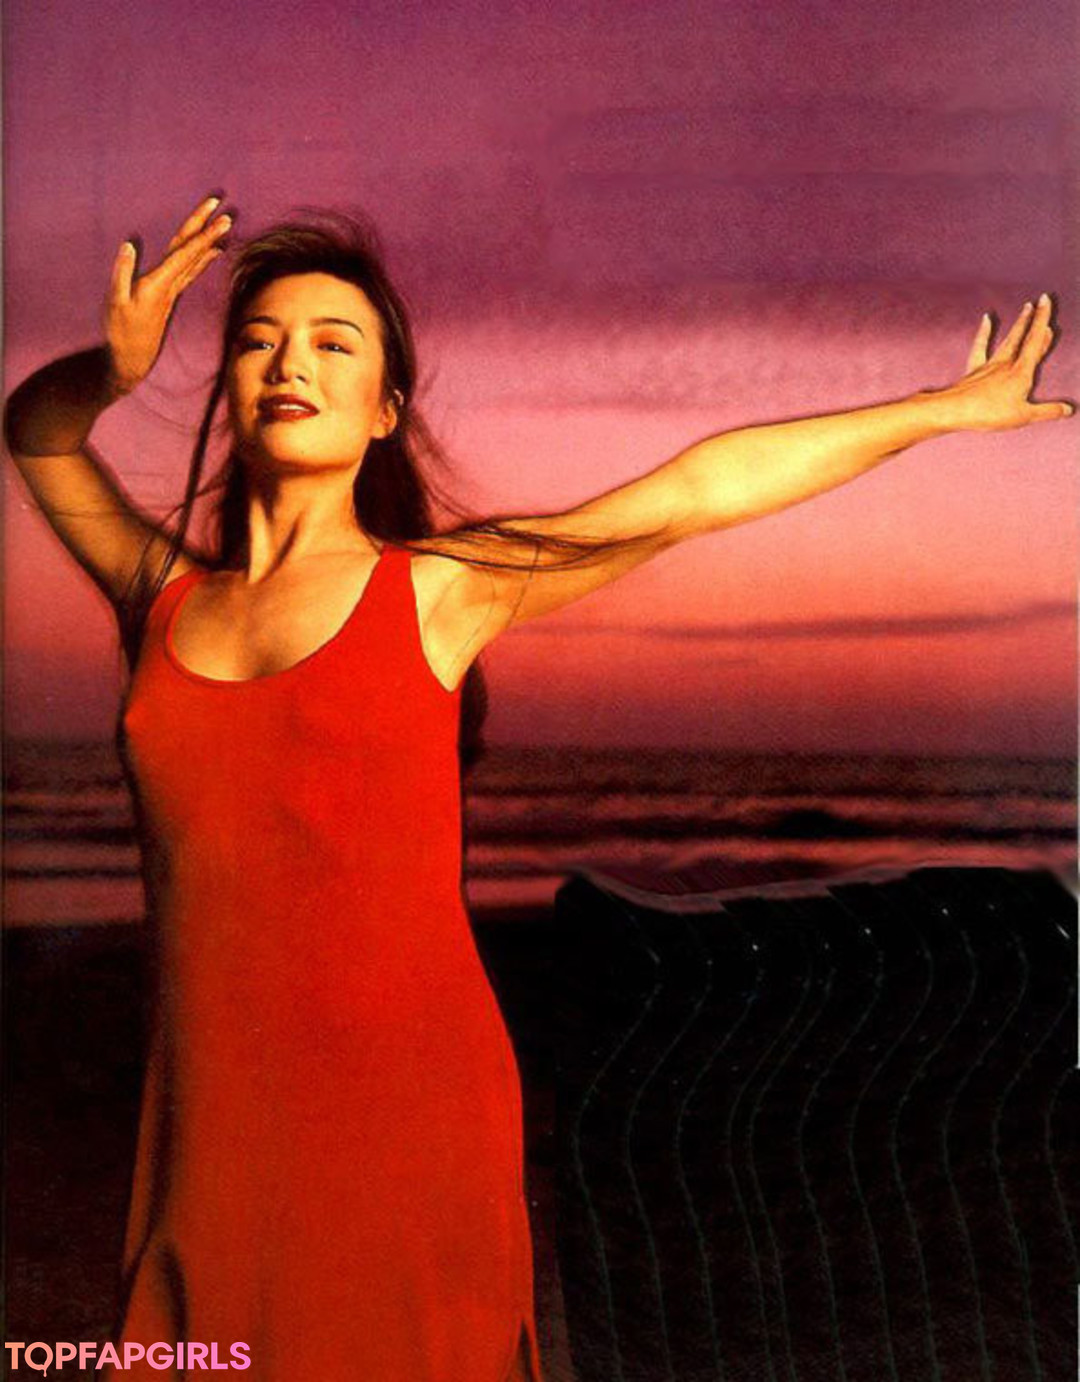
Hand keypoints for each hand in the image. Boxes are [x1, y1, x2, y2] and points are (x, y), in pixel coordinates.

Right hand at [104, 195, 231, 395]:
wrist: (133, 359)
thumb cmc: (121, 331)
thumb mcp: (115, 302)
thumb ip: (122, 273)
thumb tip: (129, 245)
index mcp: (158, 282)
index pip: (185, 252)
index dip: (204, 234)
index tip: (219, 218)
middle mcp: (171, 284)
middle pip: (191, 250)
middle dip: (208, 228)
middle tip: (225, 209)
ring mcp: (172, 289)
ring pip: (194, 259)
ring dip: (209, 240)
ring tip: (225, 224)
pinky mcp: (170, 294)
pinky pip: (191, 270)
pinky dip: (204, 257)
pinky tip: (215, 249)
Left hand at [925, 294, 1073, 431]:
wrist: (954, 411)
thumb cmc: (988, 413)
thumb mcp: (1024, 416)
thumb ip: (1048, 411)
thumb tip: (1069, 409)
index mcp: (1021, 372)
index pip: (1036, 342)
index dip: (1042, 321)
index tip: (1046, 301)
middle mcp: (1006, 364)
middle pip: (1023, 337)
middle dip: (1034, 319)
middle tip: (1041, 301)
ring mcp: (989, 365)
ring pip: (1007, 340)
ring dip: (1018, 324)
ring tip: (1025, 309)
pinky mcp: (974, 370)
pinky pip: (980, 347)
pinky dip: (984, 332)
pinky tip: (987, 319)